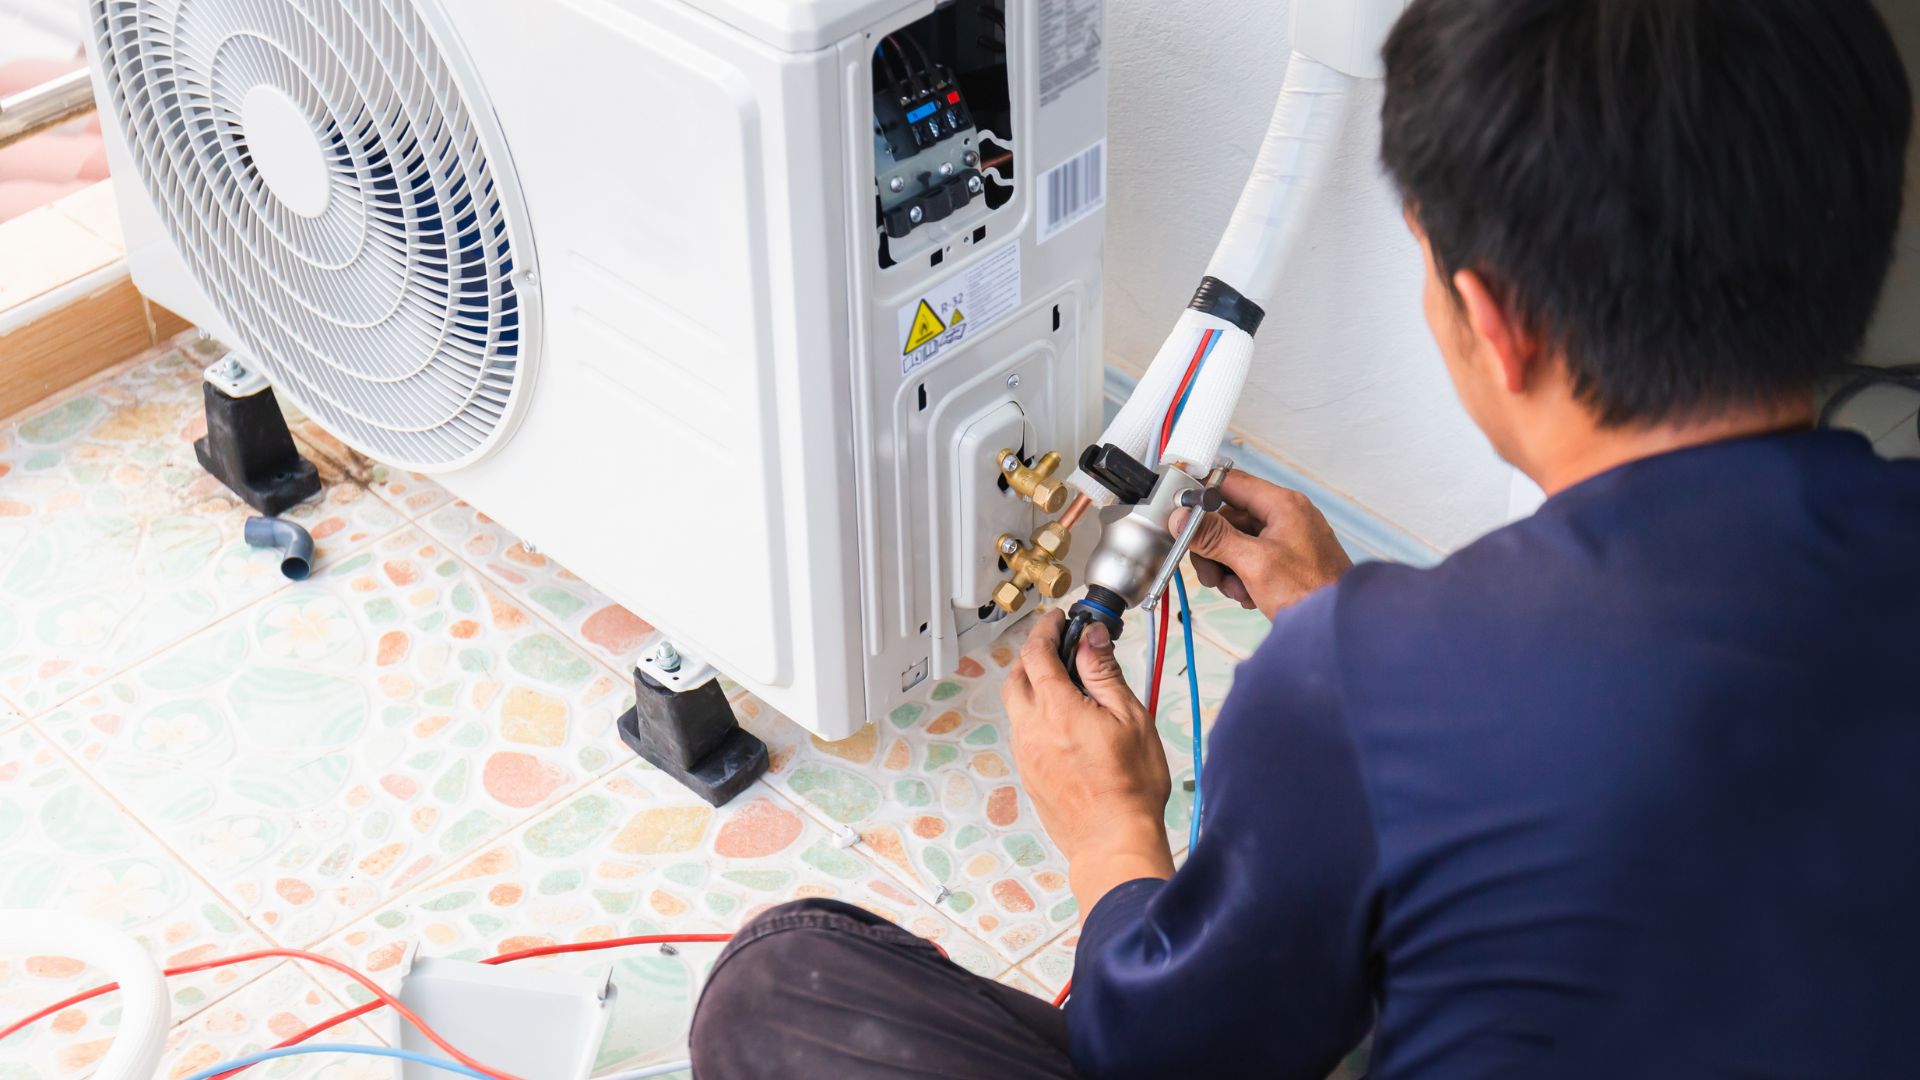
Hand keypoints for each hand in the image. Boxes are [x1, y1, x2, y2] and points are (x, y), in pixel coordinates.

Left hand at [1003, 609, 1174, 913]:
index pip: (1037, 653)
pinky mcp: (1028, 774)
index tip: (1058, 620)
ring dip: (1032, 685)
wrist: (1113, 841)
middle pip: (1016, 675)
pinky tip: (1062, 721)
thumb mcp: (1131, 718)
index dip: (1046, 629)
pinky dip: (1035, 714)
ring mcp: (1026, 754)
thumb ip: (1105, 673)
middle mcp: (1032, 729)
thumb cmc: (1130, 788)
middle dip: (1033, 654)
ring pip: (1016, 705)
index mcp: (1058, 710)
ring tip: (1064, 684)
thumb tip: (1091, 639)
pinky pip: (1022, 731)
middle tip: (1058, 646)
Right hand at [1171, 470, 1352, 617]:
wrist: (1337, 626)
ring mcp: (1286, 538)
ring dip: (1227, 568)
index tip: (1183, 517)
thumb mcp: (1254, 563)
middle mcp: (1285, 516)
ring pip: (1236, 542)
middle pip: (1229, 519)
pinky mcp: (1286, 559)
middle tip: (1211, 574)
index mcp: (1282, 504)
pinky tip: (1249, 595)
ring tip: (1236, 590)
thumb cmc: (1311, 592)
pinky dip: (1242, 577)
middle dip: (1214, 549)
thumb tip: (1183, 519)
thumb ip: (1215, 537)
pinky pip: (1250, 559)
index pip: (1230, 484)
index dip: (1203, 498)